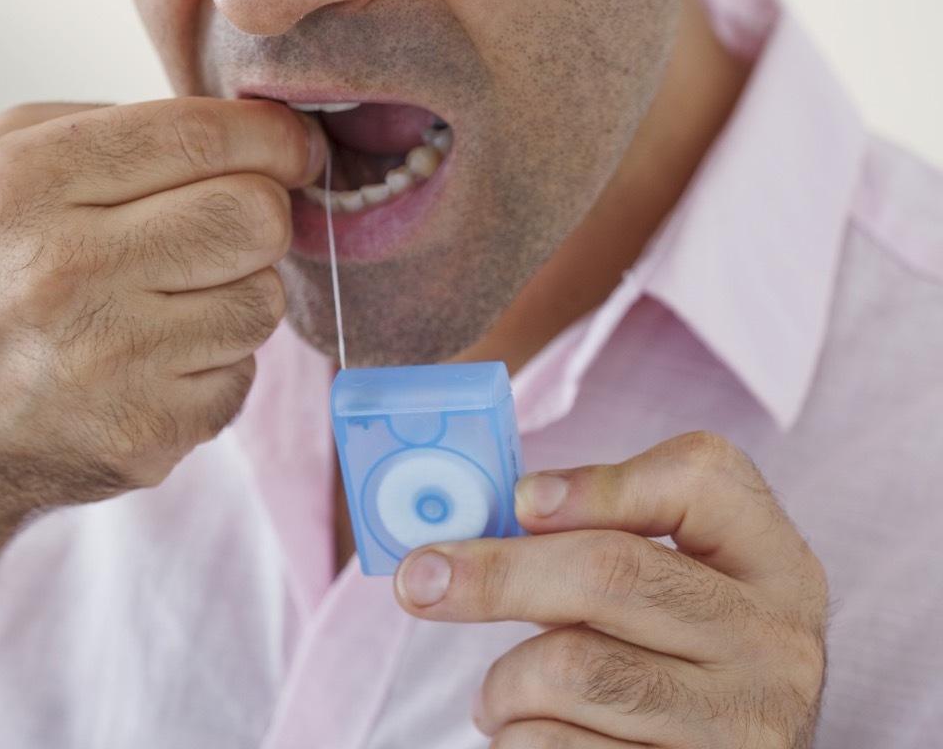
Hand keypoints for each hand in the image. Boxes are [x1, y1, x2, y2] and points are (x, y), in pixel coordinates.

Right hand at [0, 98, 324, 508]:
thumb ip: (103, 127)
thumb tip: (235, 132)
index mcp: (27, 186)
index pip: (198, 136)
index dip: (271, 137)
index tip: (292, 149)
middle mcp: (65, 271)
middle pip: (254, 216)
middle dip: (263, 214)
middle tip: (233, 226)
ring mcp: (108, 362)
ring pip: (261, 302)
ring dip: (237, 295)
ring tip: (177, 302)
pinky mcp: (144, 433)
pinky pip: (241, 376)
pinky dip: (215, 365)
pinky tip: (160, 363)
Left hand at [393, 432, 827, 747]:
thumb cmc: (668, 661)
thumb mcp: (670, 587)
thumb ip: (599, 538)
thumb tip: (479, 523)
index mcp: (774, 564)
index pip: (703, 476)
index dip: (598, 482)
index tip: (519, 502)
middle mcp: (777, 641)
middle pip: (611, 572)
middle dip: (495, 573)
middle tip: (419, 580)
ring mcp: (744, 724)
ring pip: (572, 669)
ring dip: (503, 682)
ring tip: (499, 695)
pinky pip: (559, 747)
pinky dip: (517, 737)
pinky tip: (532, 734)